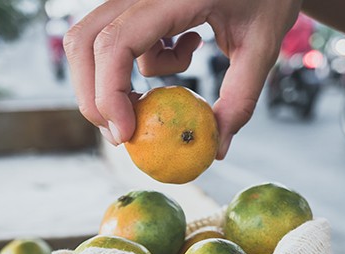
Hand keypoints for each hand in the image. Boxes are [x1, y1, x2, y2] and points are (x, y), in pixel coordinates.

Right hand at [63, 0, 301, 158]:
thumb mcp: (261, 47)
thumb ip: (240, 99)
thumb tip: (217, 149)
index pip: (115, 44)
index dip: (109, 95)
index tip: (127, 136)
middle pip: (83, 42)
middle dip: (94, 96)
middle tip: (122, 134)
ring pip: (95, 42)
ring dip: (119, 81)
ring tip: (172, 83)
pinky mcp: (139, 2)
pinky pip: (123, 39)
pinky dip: (145, 62)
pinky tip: (186, 48)